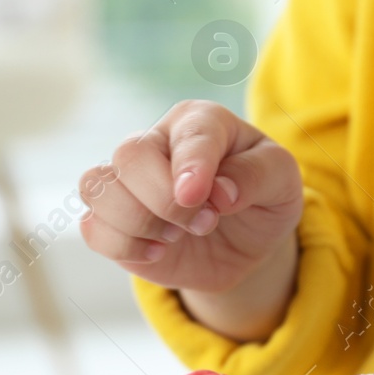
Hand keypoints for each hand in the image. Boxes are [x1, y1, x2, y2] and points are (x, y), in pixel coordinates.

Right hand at [79, 100, 302, 303]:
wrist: (244, 243)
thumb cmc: (263, 198)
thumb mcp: (282, 182)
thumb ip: (256, 176)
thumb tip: (220, 192)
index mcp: (200, 122)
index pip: (188, 133)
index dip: (191, 165)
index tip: (197, 199)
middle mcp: (156, 141)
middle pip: (131, 156)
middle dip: (167, 201)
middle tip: (205, 222)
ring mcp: (127, 180)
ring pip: (98, 187)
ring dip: (141, 223)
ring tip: (178, 235)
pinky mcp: (111, 218)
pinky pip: (92, 228)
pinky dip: (125, 247)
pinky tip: (158, 252)